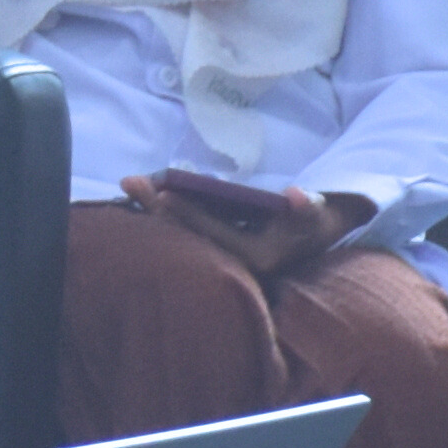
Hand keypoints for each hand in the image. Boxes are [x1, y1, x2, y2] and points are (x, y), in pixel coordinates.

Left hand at [119, 173, 356, 279]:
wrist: (317, 237)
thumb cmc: (316, 222)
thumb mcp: (318, 215)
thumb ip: (309, 207)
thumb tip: (297, 195)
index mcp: (256, 259)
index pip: (215, 234)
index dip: (188, 214)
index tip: (163, 194)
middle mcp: (234, 266)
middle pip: (188, 235)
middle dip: (157, 209)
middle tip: (129, 182)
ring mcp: (221, 259)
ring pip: (181, 234)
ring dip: (153, 210)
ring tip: (129, 184)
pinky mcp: (213, 250)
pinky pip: (184, 231)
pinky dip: (164, 214)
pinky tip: (142, 195)